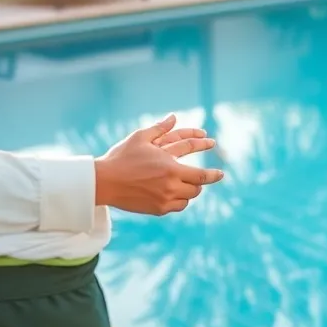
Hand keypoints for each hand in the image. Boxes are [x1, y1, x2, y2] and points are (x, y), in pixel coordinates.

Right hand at [95, 113, 223, 214]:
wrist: (104, 182)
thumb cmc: (121, 157)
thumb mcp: (140, 138)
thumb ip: (160, 128)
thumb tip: (173, 117)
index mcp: (170, 168)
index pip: (202, 174)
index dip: (214, 175)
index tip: (221, 174)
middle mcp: (170, 185)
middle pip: (197, 187)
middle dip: (201, 180)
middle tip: (202, 177)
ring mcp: (164, 199)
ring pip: (188, 198)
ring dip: (190, 190)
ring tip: (186, 184)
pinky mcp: (157, 209)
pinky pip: (176, 207)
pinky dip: (179, 200)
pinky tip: (174, 193)